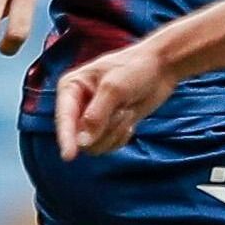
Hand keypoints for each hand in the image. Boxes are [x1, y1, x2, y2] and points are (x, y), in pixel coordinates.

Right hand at [53, 39, 173, 158]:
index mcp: (71, 87)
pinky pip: (108, 146)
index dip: (65, 137)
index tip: (69, 156)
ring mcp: (91, 119)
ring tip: (126, 111)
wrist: (160, 68)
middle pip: (78, 137)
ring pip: (93, 145)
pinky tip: (129, 120)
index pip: (64, 118)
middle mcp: (77, 105)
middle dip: (104, 130)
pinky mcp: (106, 128)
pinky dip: (121, 137)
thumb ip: (97, 115)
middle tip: (122, 111)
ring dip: (114, 132)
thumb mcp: (115, 87)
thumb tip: (82, 142)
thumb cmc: (136, 68)